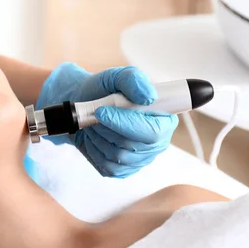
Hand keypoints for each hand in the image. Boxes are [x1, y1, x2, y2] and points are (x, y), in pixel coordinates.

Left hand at [36, 63, 178, 177]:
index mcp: (164, 119)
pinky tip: (95, 137)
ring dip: (99, 137)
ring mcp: (140, 159)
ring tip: (94, 123)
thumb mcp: (117, 77)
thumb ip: (134, 80)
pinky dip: (95, 151)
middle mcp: (157, 142)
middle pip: (132, 146)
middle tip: (95, 114)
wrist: (84, 106)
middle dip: (107, 129)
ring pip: (118, 157)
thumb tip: (149, 97)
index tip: (102, 111)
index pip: (153, 131)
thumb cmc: (104, 91)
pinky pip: (108, 167)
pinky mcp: (123, 170)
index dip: (126, 124)